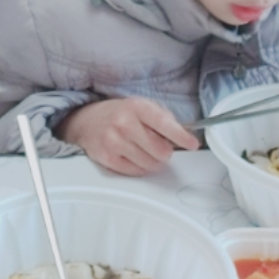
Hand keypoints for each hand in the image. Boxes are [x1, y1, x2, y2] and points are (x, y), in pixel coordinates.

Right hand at [55, 97, 198, 175]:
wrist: (86, 121)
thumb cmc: (119, 114)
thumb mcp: (141, 106)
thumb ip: (163, 118)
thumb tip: (184, 133)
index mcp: (136, 107)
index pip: (164, 123)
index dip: (181, 136)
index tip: (192, 144)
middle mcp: (124, 123)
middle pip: (161, 151)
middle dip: (164, 150)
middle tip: (155, 144)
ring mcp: (114, 141)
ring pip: (151, 164)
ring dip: (152, 160)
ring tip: (141, 149)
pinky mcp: (107, 158)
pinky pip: (137, 172)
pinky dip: (139, 167)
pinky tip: (131, 155)